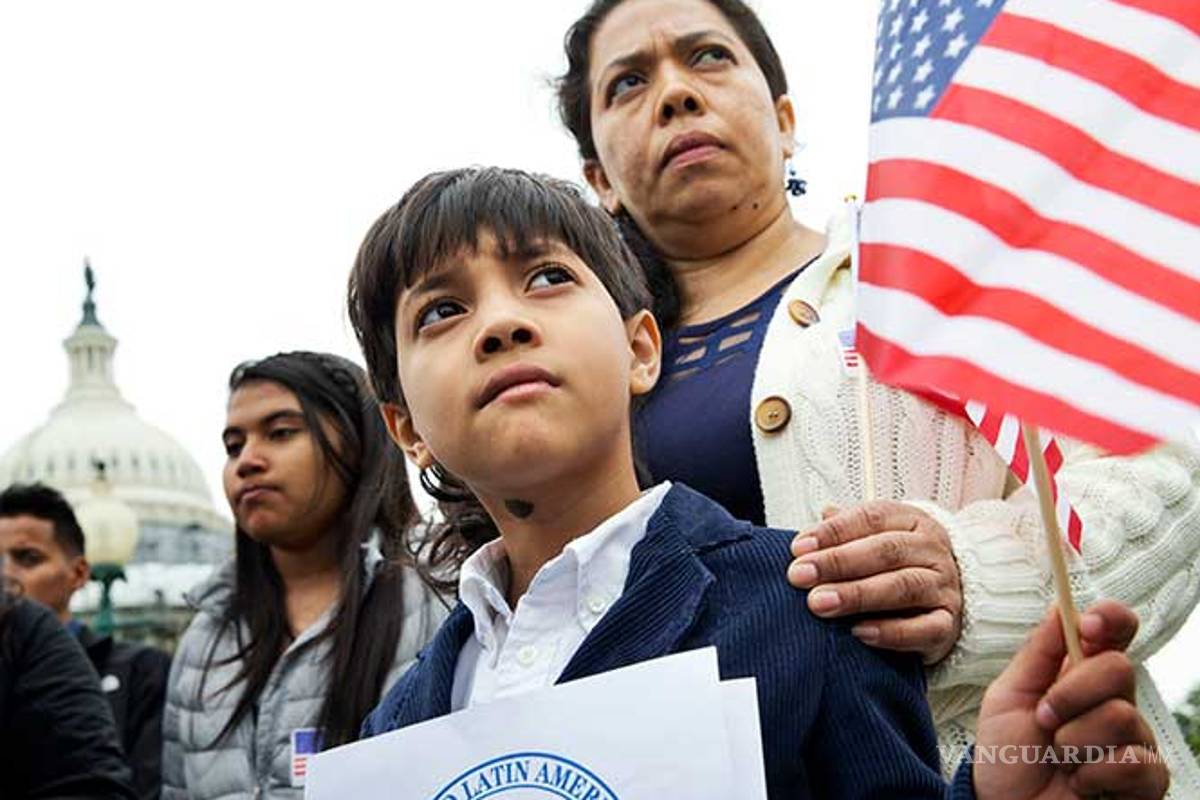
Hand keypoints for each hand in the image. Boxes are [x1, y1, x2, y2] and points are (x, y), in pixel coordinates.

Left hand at [787, 501, 962, 663]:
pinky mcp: (948, 625)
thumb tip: (805, 539)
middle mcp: (932, 551)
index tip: (798, 549)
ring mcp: (943, 588)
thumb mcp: (872, 540)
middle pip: (886, 551)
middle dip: (838, 562)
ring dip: (857, 595)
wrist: (946, 600)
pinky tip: (859, 633)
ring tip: (819, 603)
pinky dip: (890, 632)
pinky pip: (923, 629)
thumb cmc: (897, 566)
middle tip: (800, 576)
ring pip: (903, 587)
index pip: (872, 518)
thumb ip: (841, 535)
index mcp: (911, 521)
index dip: (833, 532)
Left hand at [973, 600, 1168, 799]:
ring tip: (1058, 757)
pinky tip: (1080, 784)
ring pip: (1123, 716)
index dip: (1110, 619)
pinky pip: (1135, 762)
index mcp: (1081, 673)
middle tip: (1045, 718)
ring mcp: (1133, 739)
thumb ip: (1037, 654)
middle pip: (1119, 667)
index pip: (1115, 632)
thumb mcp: (1008, 696)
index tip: (1087, 626)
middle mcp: (1114, 700)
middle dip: (1070, 693)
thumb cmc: (1007, 752)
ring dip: (1074, 740)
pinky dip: (1094, 774)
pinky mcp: (1145, 780)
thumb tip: (1062, 607)